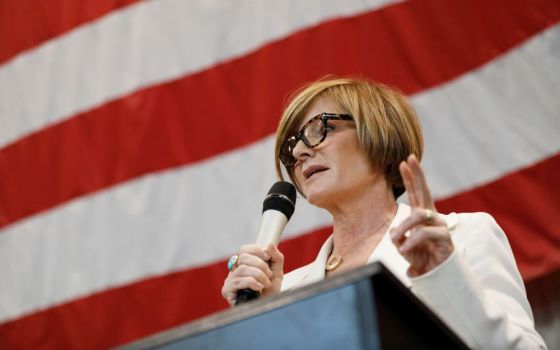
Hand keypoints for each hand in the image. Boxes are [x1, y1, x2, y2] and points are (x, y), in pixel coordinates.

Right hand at [221, 243, 283, 305]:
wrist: (269, 309)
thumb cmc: (271, 292)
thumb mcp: (277, 272)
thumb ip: (275, 257)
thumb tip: (269, 244)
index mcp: (245, 264)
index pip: (244, 249)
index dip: (257, 250)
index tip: (268, 257)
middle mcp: (235, 270)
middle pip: (243, 257)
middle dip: (260, 265)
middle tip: (269, 275)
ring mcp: (230, 280)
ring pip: (242, 268)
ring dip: (258, 275)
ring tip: (266, 284)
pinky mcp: (227, 290)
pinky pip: (238, 281)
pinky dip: (252, 283)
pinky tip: (259, 288)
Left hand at [390, 155, 453, 276]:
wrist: (435, 275)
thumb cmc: (420, 258)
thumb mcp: (403, 245)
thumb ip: (399, 237)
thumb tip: (395, 233)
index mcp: (421, 216)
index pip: (415, 193)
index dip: (410, 178)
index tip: (403, 162)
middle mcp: (432, 217)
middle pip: (425, 191)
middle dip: (417, 174)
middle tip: (410, 158)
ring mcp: (440, 225)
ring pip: (418, 215)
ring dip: (404, 226)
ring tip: (395, 240)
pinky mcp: (444, 237)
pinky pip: (423, 233)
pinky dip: (411, 241)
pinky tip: (404, 249)